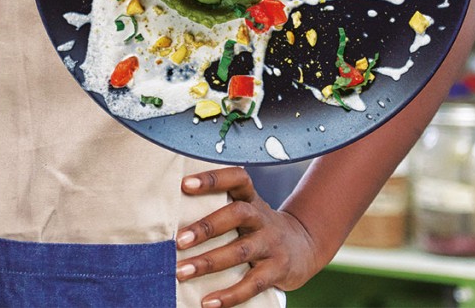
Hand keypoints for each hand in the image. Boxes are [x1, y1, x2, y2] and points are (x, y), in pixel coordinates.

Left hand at [175, 167, 318, 307]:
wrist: (304, 246)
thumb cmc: (257, 225)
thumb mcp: (246, 208)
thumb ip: (219, 205)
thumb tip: (170, 210)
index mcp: (251, 198)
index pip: (236, 178)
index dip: (212, 179)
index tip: (184, 184)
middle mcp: (262, 218)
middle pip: (236, 214)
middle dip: (206, 227)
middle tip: (178, 240)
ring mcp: (271, 244)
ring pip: (240, 251)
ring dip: (209, 262)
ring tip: (181, 272)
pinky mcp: (278, 270)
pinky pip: (253, 283)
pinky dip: (230, 295)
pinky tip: (208, 302)